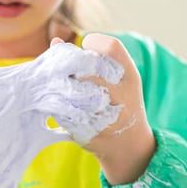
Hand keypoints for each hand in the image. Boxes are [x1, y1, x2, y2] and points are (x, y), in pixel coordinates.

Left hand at [51, 34, 155, 184]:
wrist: (130, 145)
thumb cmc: (121, 102)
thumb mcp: (118, 78)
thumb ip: (92, 58)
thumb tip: (56, 42)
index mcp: (130, 77)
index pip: (111, 47)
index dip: (92, 43)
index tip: (85, 49)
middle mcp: (122, 94)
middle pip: (87, 68)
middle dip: (71, 66)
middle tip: (66, 69)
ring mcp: (107, 115)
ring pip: (72, 91)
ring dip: (61, 85)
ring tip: (60, 85)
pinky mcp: (90, 130)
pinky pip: (64, 112)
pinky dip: (58, 106)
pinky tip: (59, 104)